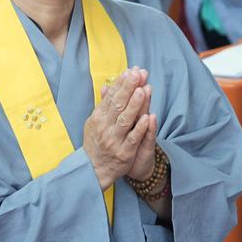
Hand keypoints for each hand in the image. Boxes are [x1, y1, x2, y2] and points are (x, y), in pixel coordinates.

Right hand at [83, 68, 154, 190]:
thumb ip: (103, 104)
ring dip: (135, 104)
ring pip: (125, 120)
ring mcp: (114, 140)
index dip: (121, 84)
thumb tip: (108, 85)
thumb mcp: (95, 122)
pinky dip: (140, 127)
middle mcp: (105, 127)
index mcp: (98, 118)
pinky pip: (133, 138)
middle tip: (138, 74)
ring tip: (143, 90)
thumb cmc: (96, 142)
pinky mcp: (124, 153)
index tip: (130, 71)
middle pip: (118, 105)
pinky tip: (148, 117)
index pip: (111, 97)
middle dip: (128, 88)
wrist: (93, 170)